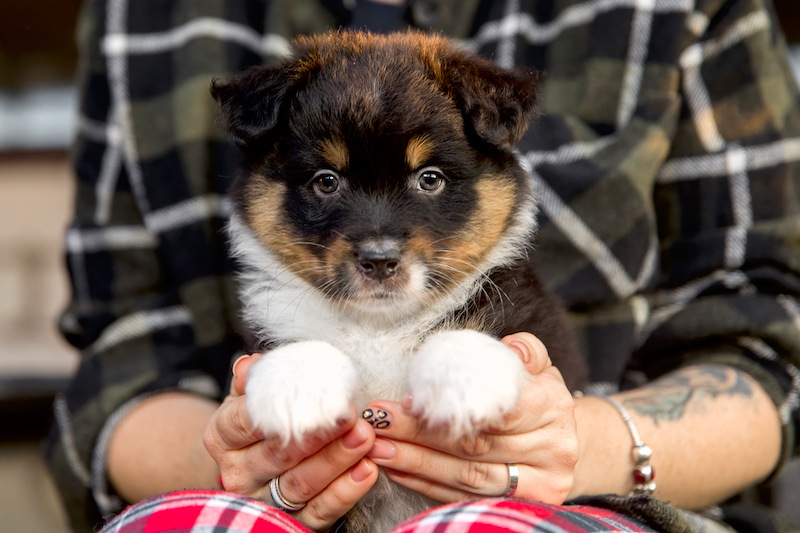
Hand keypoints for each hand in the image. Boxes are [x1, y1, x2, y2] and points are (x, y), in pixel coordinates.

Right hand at [203, 354, 378, 530]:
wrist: (257, 470)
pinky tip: (367, 470)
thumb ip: (255, 380)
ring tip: (365, 438)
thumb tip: (251, 365)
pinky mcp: (290, 522)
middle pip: (278, 453)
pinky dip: (345, 492)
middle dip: (318, 434)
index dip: (277, 407)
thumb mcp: (251, 398)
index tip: (311, 393)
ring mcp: (263, 500)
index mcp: (223, 437)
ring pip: (300, 483)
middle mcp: (238, 472)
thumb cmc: (261, 425)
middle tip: (350, 415)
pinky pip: (319, 511)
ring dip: (336, 460)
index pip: (244, 421)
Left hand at [364, 333, 578, 503]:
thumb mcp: (535, 366)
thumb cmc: (535, 396)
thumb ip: (522, 351)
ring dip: (417, 463)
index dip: (451, 407)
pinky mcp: (522, 507)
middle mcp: (553, 450)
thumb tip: (512, 347)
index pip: (498, 409)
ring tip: (379, 448)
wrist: (559, 441)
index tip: (409, 400)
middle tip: (378, 422)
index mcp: (554, 406)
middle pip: (476, 444)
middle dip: (420, 434)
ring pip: (468, 475)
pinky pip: (467, 498)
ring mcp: (540, 484)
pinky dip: (428, 485)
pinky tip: (399, 470)